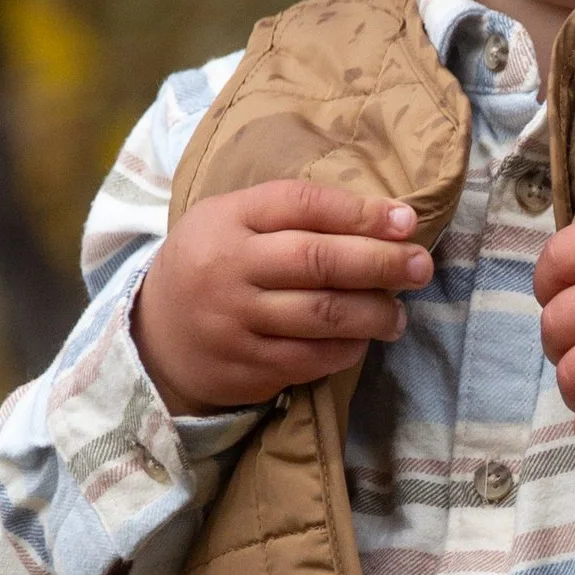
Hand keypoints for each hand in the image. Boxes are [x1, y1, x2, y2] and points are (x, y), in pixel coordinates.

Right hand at [133, 180, 434, 412]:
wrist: (154, 336)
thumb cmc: (213, 266)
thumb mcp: (232, 222)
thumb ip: (292, 215)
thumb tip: (383, 219)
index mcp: (228, 219)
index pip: (303, 206)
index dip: (360, 212)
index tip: (405, 221)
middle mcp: (228, 267)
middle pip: (318, 261)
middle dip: (380, 263)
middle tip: (420, 267)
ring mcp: (234, 321)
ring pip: (320, 315)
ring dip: (373, 314)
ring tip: (398, 313)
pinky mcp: (243, 368)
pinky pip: (309, 359)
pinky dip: (346, 350)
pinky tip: (363, 341)